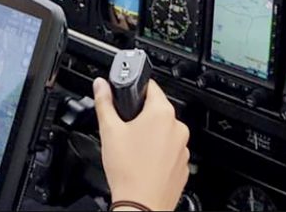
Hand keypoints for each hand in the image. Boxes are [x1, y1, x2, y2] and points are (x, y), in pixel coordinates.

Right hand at [93, 76, 189, 211]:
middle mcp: (178, 128)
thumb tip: (101, 85)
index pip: (151, 86)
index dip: (135, 88)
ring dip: (150, 135)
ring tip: (132, 149)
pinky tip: (142, 162)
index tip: (126, 96)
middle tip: (124, 129)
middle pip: (157, 110)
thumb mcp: (109, 130)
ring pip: (164, 131)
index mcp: (162, 113)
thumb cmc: (128, 170)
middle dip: (140, 116)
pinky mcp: (184, 165)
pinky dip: (158, 152)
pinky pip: (170, 150)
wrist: (141, 206)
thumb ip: (104, 102)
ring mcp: (183, 148)